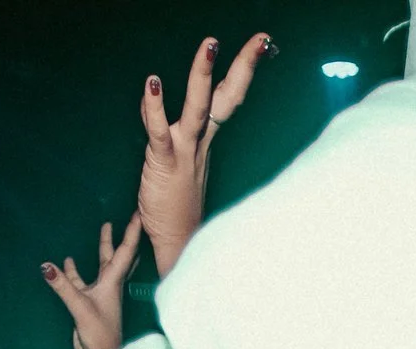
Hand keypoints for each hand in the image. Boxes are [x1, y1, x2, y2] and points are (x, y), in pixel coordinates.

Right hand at [42, 217, 142, 348]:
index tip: (139, 215)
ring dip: (102, 248)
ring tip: (103, 229)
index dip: (131, 233)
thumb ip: (63, 286)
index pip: (125, 252)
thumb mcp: (80, 307)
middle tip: (128, 217)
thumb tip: (46, 266)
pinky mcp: (87, 302)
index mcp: (113, 282)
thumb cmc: (100, 335)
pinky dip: (74, 270)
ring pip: (102, 265)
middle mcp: (109, 285)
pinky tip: (67, 261)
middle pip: (117, 254)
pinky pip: (81, 281)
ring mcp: (100, 293)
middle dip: (122, 236)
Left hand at [138, 32, 271, 276]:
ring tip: (210, 46)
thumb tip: (163, 104)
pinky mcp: (163, 163)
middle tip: (259, 39)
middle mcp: (200, 142)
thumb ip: (173, 130)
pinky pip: (159, 131)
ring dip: (202, 76)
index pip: (229, 97)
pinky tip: (153, 83)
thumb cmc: (176, 204)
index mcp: (206, 139)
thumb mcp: (180, 159)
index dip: (244, 69)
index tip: (261, 43)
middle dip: (243, 66)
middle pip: (226, 98)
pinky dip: (154, 106)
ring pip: (198, 109)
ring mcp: (184, 152)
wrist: (177, 242)